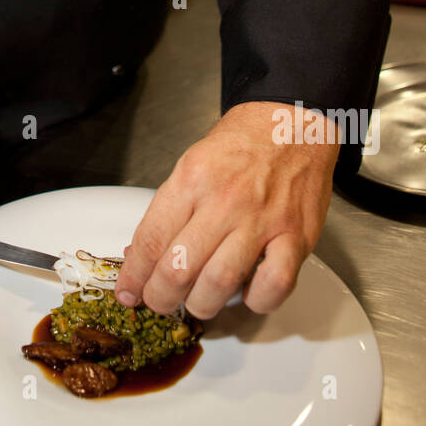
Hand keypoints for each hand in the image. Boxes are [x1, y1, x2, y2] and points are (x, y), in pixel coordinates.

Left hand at [114, 101, 338, 319]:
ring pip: (219, 283)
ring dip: (201, 305)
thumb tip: (143, 255)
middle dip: (160, 297)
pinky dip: (257, 300)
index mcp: (192, 179)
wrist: (293, 121)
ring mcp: (262, 221)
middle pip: (179, 269)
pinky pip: (274, 284)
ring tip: (197, 302)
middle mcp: (224, 201)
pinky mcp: (296, 236)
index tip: (128, 293)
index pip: (151, 239)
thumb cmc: (242, 143)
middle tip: (159, 302)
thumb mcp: (192, 163)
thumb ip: (170, 209)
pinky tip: (247, 293)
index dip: (134, 276)